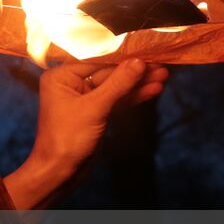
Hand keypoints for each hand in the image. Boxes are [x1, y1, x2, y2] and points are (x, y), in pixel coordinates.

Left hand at [3, 58, 168, 208]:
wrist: (60, 173)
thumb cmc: (67, 139)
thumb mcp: (94, 108)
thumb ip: (117, 84)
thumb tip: (138, 62)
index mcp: (61, 77)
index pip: (96, 59)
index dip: (123, 55)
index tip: (146, 50)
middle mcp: (70, 84)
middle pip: (108, 72)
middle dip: (134, 70)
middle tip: (161, 63)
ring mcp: (84, 98)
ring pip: (115, 87)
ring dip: (138, 83)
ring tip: (163, 75)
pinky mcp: (95, 113)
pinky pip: (116, 100)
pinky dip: (133, 96)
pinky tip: (152, 89)